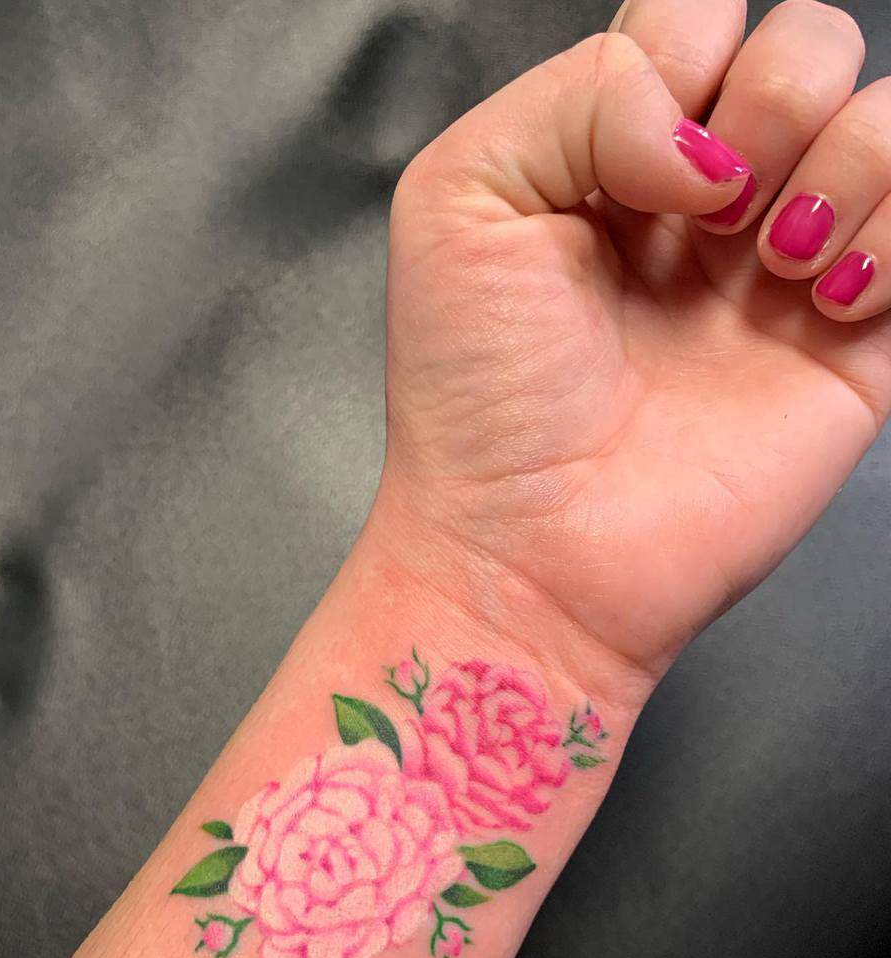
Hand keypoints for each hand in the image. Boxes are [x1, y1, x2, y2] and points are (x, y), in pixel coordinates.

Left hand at [379, 0, 887, 683]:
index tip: (646, 170)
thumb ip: (581, 96)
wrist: (531, 551)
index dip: (690, 58)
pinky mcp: (856, 344)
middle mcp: (707, 203)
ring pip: (890, 118)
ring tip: (773, 268)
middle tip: (711, 217)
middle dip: (776, 102)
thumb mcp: (462, 201)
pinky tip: (829, 300)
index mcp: (613, 157)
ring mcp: (786, 269)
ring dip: (846, 168)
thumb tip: (711, 135)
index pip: (700, 18)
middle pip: (809, 48)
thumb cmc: (479, 399)